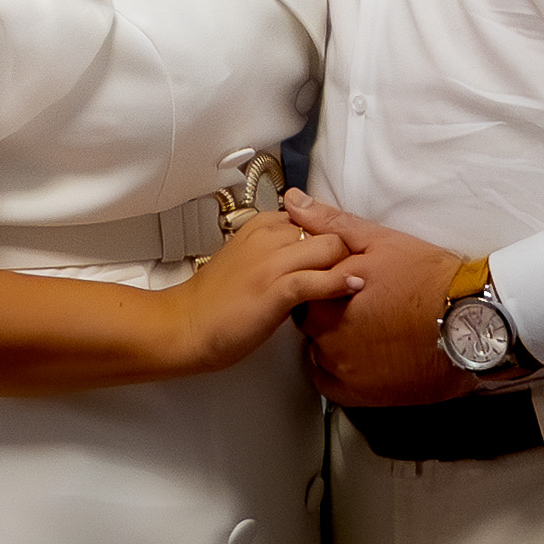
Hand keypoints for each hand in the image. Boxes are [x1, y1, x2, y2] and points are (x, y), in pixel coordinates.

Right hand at [151, 212, 361, 376]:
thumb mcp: (250, 259)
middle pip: (331, 230)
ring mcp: (272, 261)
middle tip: (355, 273)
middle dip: (348, 251)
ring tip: (357, 284)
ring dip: (348, 266)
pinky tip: (352, 289)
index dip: (335, 238)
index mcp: (263, 224)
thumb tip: (313, 252)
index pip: (317, 218)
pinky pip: (320, 278)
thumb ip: (281, 249)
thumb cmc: (216, 301)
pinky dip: (340, 283)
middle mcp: (269, 235)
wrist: (185, 325)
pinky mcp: (275, 289)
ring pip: (331, 248)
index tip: (343, 258)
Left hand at [281, 190, 475, 404]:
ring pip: (320, 354)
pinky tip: (364, 355)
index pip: (300, 290)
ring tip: (370, 329)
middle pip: (310, 324)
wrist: (476, 323)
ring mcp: (344, 371)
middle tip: (362, 304)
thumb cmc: (431, 280)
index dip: (321, 285)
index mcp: (327, 299)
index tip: (343, 283)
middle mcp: (328, 340)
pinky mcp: (362, 396)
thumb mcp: (381, 242)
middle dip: (328, 312)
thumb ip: (331, 224)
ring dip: (335, 342)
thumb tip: (294, 202)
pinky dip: (341, 371)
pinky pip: (332, 385)